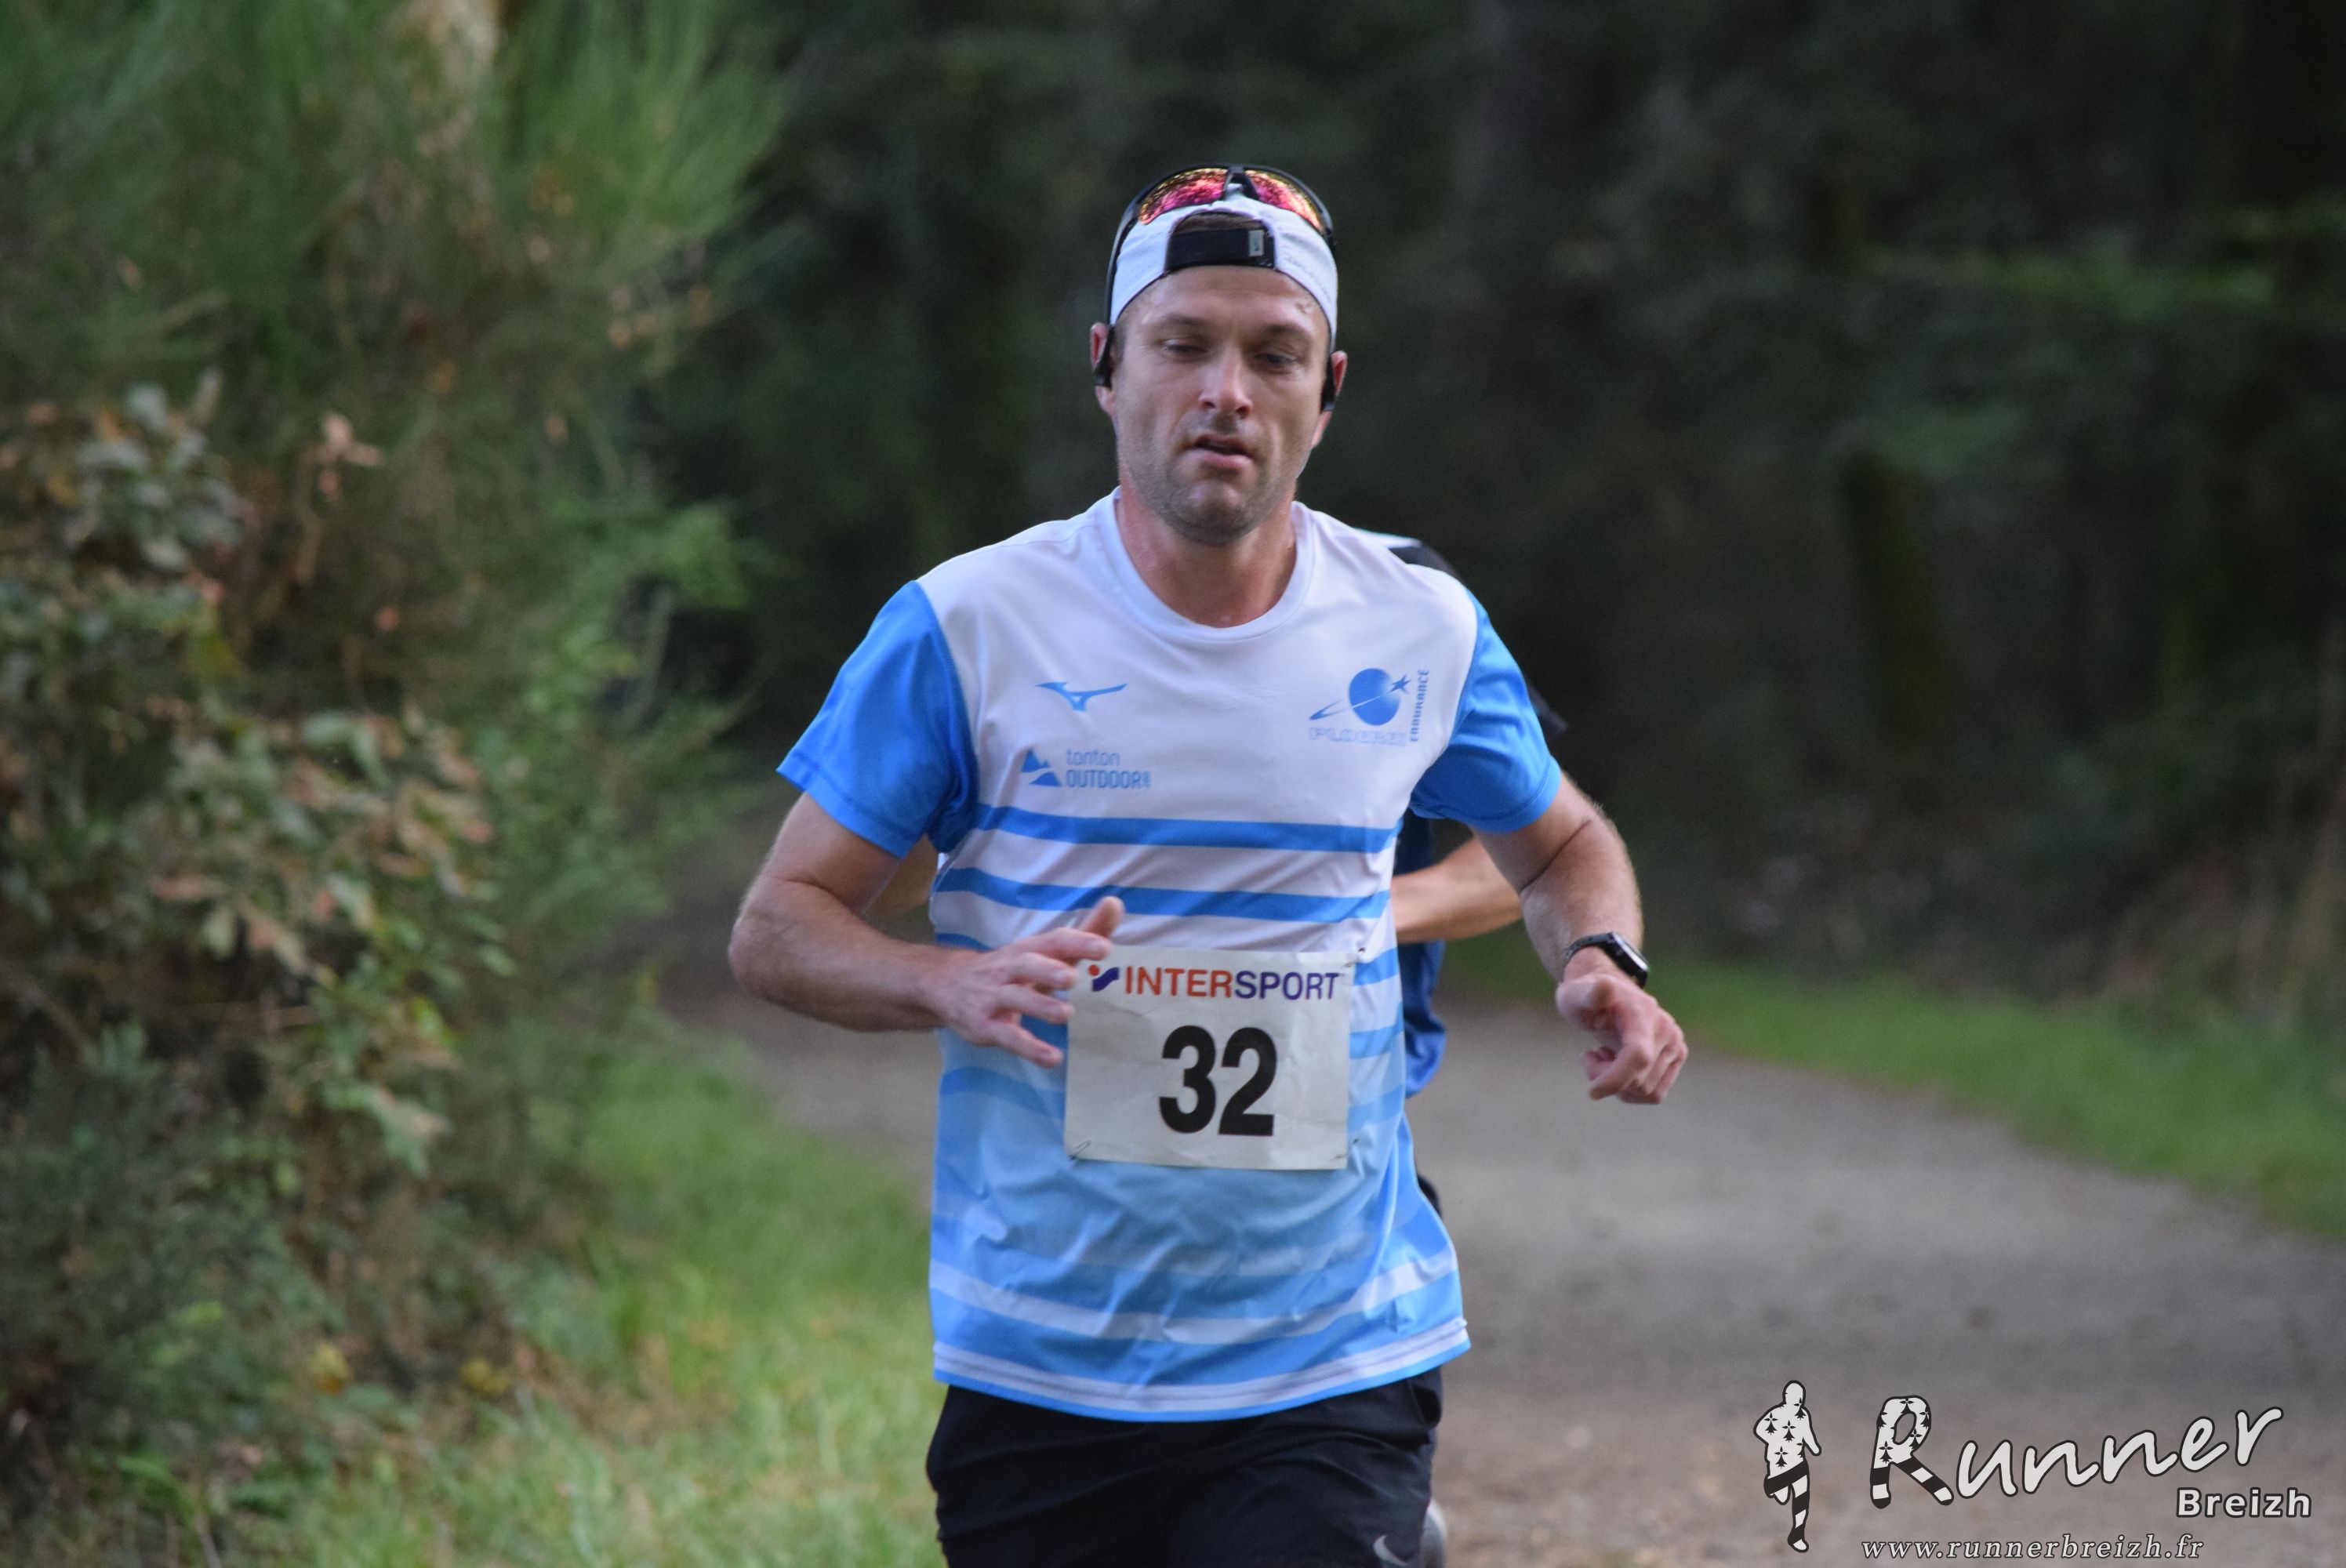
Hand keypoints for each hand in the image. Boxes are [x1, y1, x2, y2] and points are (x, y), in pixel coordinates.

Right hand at [924, 898, 1122, 1066]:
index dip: (1077, 942)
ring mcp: (994, 998)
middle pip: (1026, 964)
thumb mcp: (1043, 952)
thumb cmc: (1011, 969)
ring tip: (1066, 1014)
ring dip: (1040, 1006)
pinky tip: (1052, 1058)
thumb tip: (1115, 904)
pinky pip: (1008, 1037)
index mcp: (1027, 949)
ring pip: (1015, 999)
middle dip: (1048, 969)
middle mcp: (1008, 969)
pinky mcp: (985, 1026)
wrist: (946, 985)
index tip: (1104, 947)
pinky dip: (1030, 1048)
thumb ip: (1082, 934)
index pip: (1052, 941)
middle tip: (1072, 977)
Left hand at [1556, 951, 1686, 1103]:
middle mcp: (1666, 1030)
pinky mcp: (1677, 1058)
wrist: (1605, 994)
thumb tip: (1604, 985)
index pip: (1638, 1056)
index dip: (1616, 1079)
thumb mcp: (1576, 994)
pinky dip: (1632, 1089)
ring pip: (1647, 1092)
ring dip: (1620, 1085)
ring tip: (1605, 1058)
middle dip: (1607, 1078)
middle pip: (1639, 1080)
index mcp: (1643, 1014)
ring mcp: (1675, 1045)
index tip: (1591, 1091)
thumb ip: (1589, 994)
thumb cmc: (1585, 996)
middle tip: (1591, 1057)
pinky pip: (1655, 1094)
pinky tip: (1619, 1066)